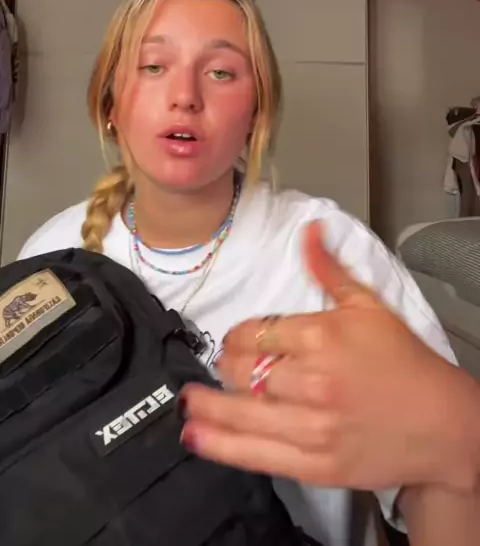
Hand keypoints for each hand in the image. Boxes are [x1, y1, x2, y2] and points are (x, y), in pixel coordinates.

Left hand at [179, 221, 478, 491]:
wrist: (443, 424)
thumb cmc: (407, 363)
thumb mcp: (370, 307)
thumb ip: (329, 270)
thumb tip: (309, 231)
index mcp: (322, 337)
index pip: (255, 331)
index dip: (236, 335)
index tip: (234, 339)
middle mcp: (313, 380)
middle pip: (242, 369)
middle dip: (225, 365)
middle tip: (222, 365)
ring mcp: (312, 426)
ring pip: (241, 411)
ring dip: (208, 404)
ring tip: (187, 400)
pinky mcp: (315, 464)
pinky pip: (256, 454)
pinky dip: (221, 445)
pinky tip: (197, 435)